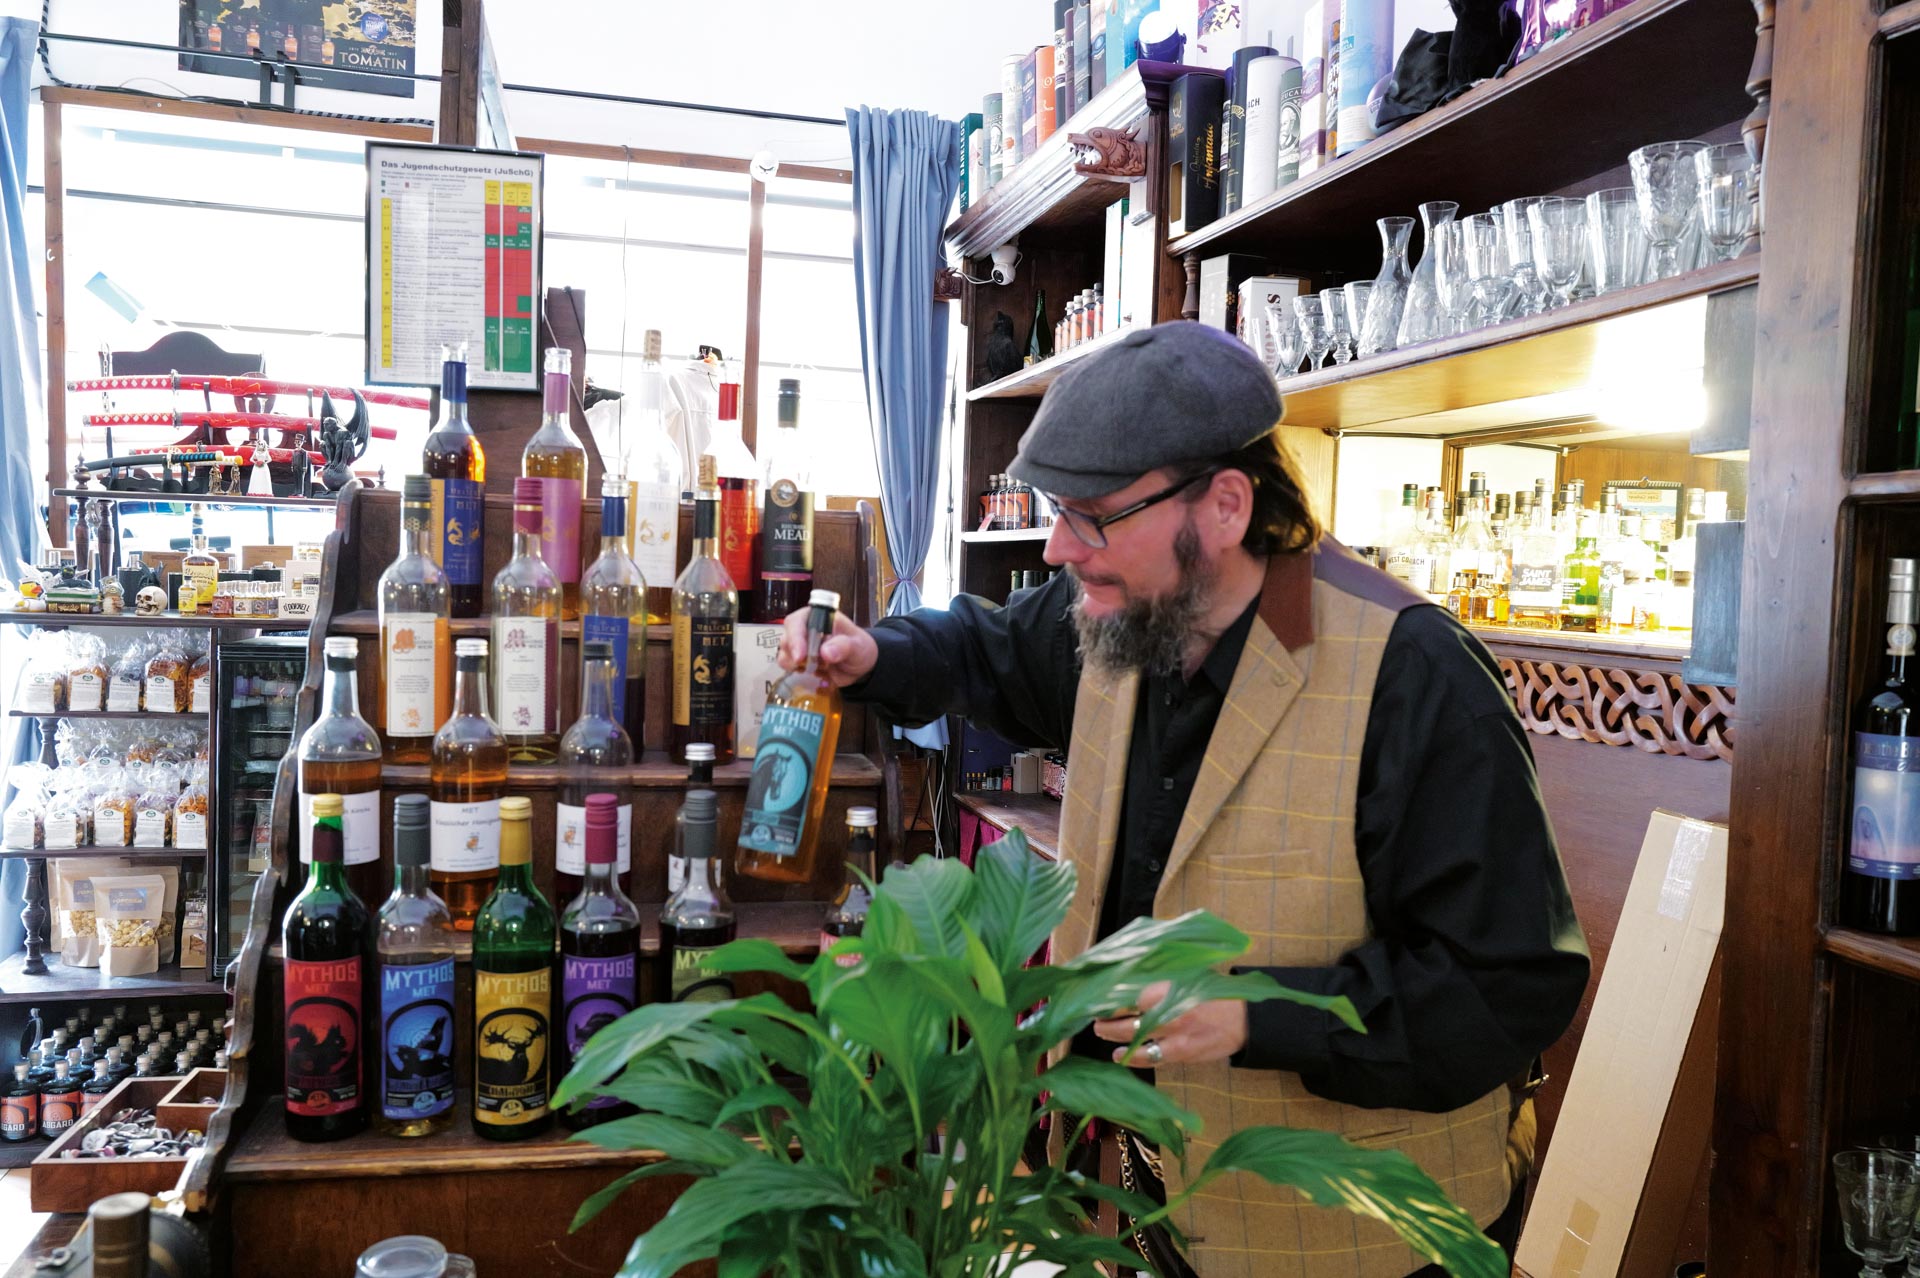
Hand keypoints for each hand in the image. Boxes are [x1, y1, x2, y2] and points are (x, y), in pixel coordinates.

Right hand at [778, 607, 879, 686]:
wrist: (861, 665)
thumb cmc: (859, 648)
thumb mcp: (857, 646)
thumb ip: (843, 647)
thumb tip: (826, 652)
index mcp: (817, 616)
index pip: (797, 622)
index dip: (795, 638)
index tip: (801, 656)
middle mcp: (804, 629)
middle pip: (786, 639)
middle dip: (794, 655)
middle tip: (809, 667)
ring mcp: (800, 646)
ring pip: (784, 655)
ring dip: (796, 666)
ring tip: (819, 669)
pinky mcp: (799, 662)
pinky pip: (790, 669)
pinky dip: (799, 674)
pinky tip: (817, 674)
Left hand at [1092, 981, 1248, 1066]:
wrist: (1244, 1019)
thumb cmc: (1214, 992)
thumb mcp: (1188, 975)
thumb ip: (1161, 977)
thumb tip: (1131, 972)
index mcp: (1169, 989)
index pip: (1128, 996)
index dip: (1110, 999)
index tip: (1097, 998)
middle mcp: (1169, 1013)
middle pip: (1127, 1020)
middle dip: (1107, 1021)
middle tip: (1096, 1018)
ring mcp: (1174, 1036)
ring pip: (1135, 1040)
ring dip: (1115, 1038)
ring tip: (1103, 1032)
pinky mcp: (1181, 1054)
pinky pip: (1151, 1058)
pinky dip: (1133, 1058)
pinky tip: (1120, 1056)